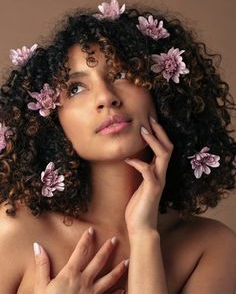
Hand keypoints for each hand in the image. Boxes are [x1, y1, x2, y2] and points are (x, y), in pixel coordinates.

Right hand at [33, 228, 127, 293]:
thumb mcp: (41, 286)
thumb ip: (42, 265)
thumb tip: (38, 246)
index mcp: (71, 274)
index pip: (80, 252)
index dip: (86, 239)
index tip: (92, 230)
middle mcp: (84, 281)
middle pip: (99, 261)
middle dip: (107, 249)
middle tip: (115, 239)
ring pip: (109, 278)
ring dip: (119, 269)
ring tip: (128, 261)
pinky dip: (117, 293)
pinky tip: (123, 289)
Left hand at [124, 116, 173, 234]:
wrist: (141, 227)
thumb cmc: (138, 206)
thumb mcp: (140, 185)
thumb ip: (142, 173)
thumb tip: (135, 159)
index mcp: (158, 173)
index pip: (164, 149)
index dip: (159, 135)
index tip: (150, 122)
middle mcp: (161, 175)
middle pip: (168, 148)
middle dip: (160, 132)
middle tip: (150, 119)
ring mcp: (158, 181)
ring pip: (162, 156)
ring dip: (153, 142)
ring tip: (143, 131)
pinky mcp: (152, 189)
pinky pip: (147, 170)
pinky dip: (137, 162)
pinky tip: (127, 159)